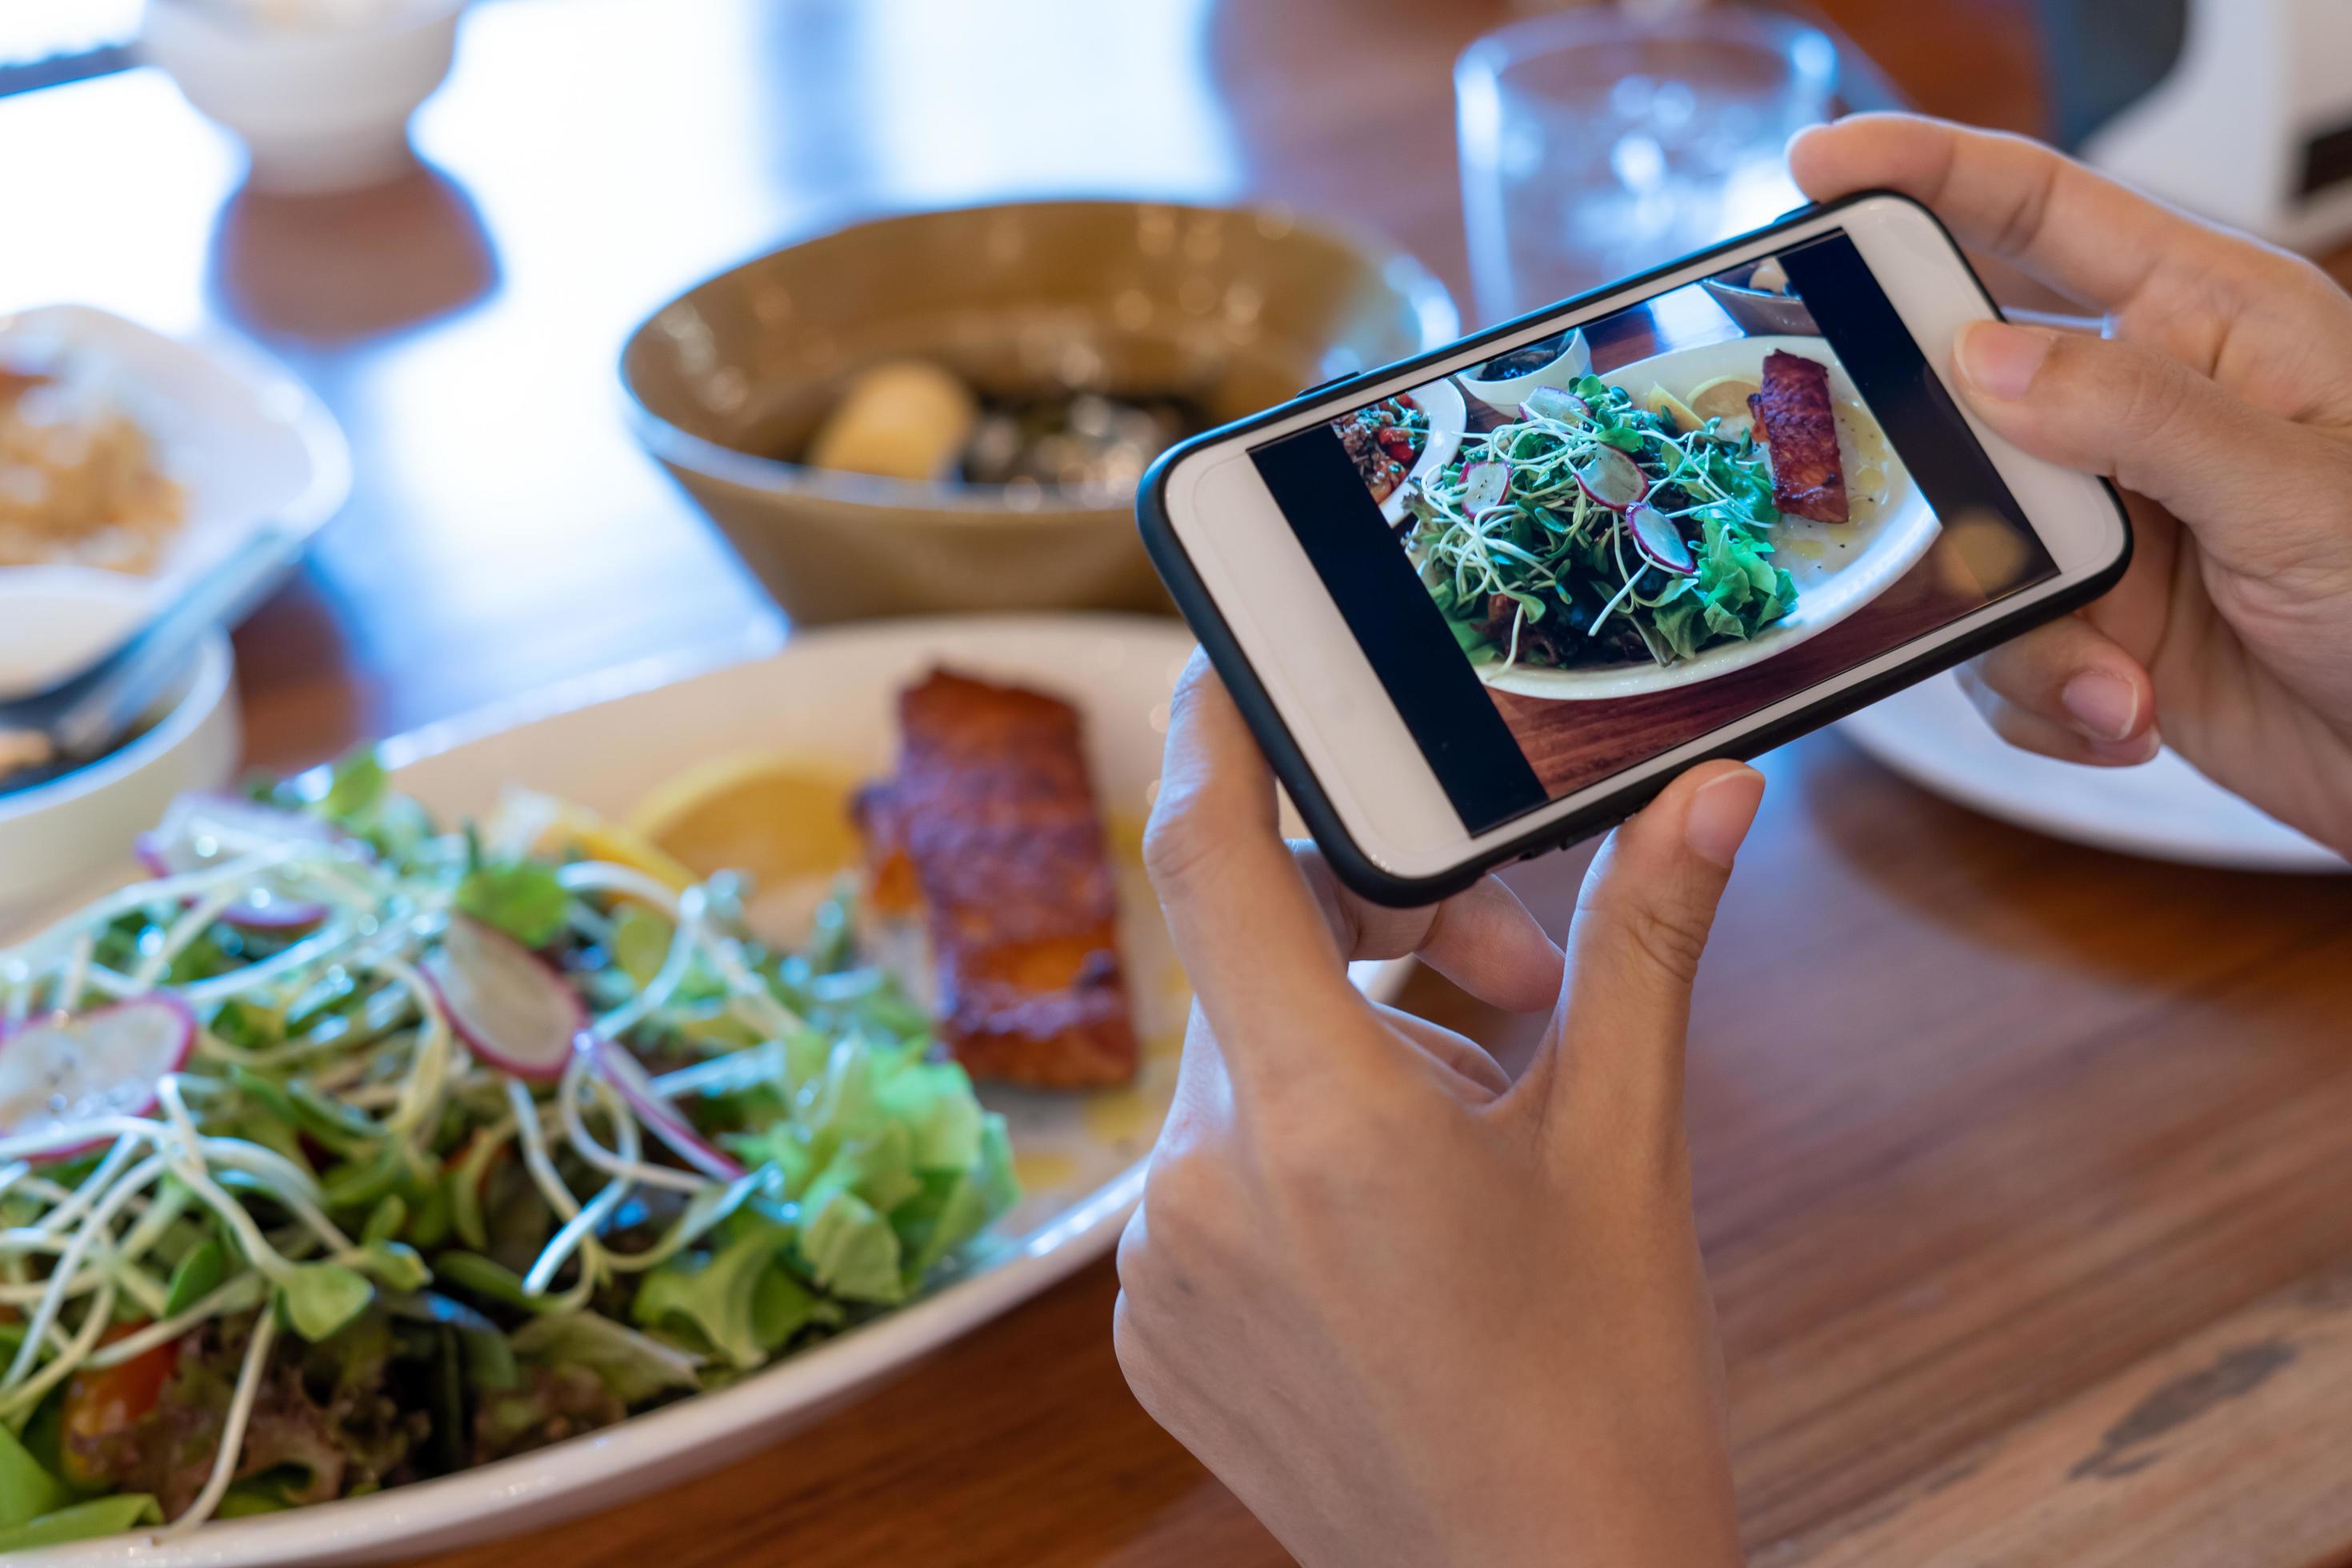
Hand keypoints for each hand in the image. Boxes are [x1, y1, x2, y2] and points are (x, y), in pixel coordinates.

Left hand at [1113, 653, 1762, 1567]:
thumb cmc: (1606, 1394)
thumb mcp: (1629, 1152)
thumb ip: (1650, 946)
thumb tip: (1709, 795)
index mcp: (1319, 1124)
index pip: (1212, 861)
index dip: (1210, 740)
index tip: (1228, 671)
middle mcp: (1203, 1188)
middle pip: (1255, 962)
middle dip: (1383, 930)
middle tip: (1518, 978)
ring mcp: (1158, 1268)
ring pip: (1243, 1068)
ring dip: (1350, 1052)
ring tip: (1478, 1129)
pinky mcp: (1148, 1329)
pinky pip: (1209, 1173)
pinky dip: (1293, 1150)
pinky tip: (1399, 1215)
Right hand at [1792, 114, 2351, 855]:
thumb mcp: (2294, 491)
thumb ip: (2136, 414)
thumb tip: (1981, 359)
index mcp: (2209, 324)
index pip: (2043, 214)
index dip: (1929, 175)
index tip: (1821, 167)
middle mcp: (2144, 412)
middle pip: (1965, 400)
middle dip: (1945, 480)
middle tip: (1954, 521)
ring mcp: (2113, 522)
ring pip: (1966, 547)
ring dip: (2030, 633)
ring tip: (2119, 679)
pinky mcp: (2095, 624)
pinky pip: (1995, 646)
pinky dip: (2047, 694)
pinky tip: (2127, 714)